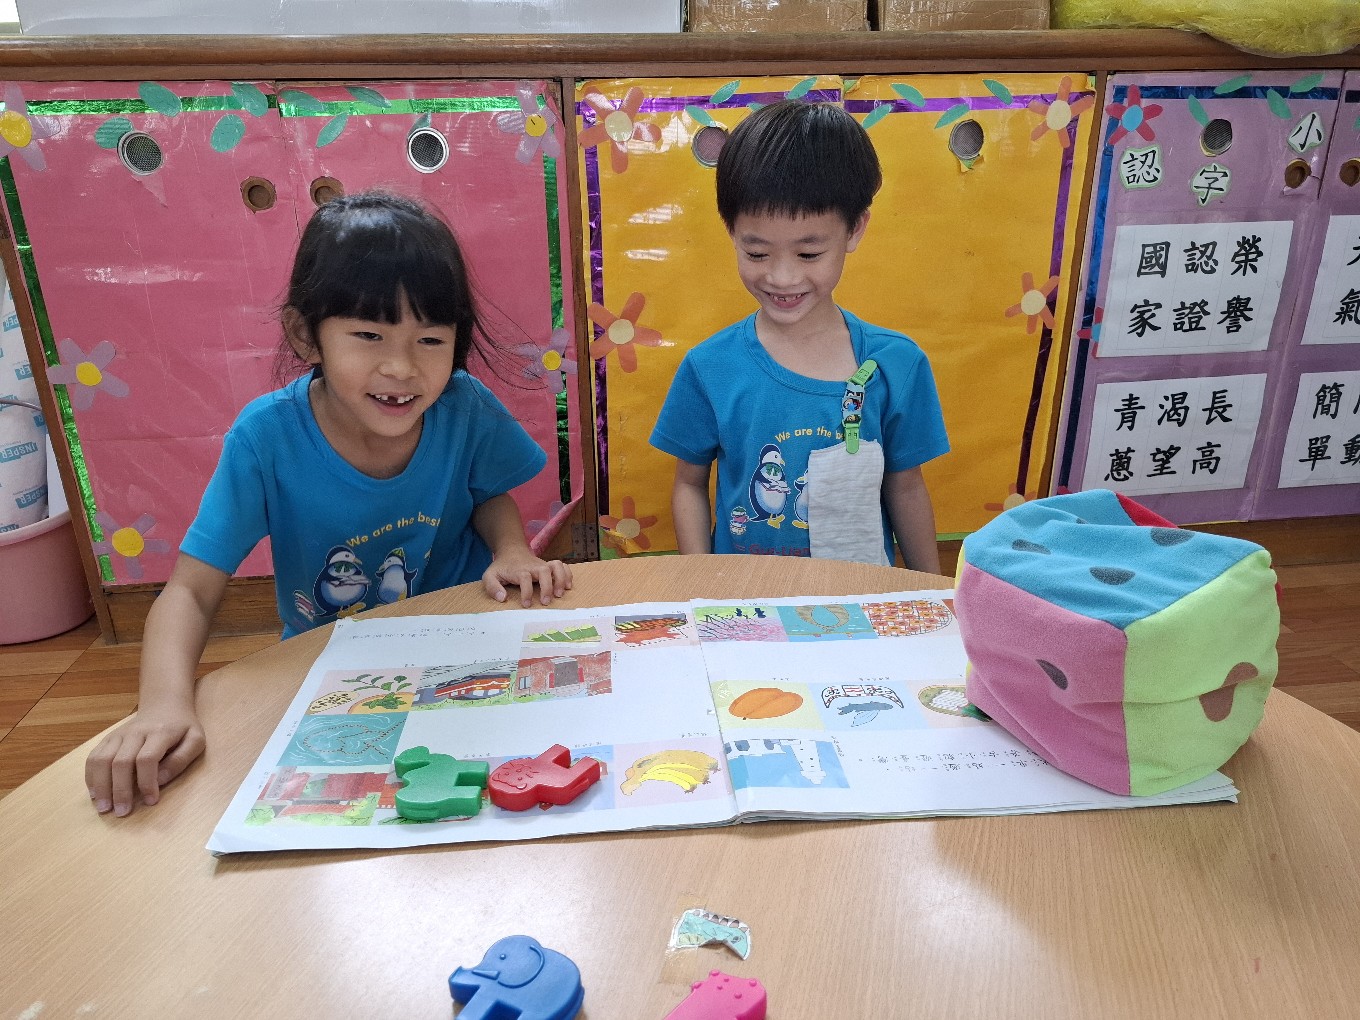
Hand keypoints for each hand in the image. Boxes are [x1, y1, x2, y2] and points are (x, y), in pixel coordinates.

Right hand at [84, 705, 205, 816]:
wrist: (164, 705)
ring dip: (101, 786)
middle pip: (121, 762)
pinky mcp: (108, 739)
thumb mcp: (195, 740)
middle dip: (120, 790)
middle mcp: (135, 732)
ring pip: (102, 760)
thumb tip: (160, 780)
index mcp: (160, 733)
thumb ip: (181, 760)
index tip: (151, 801)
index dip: (147, 782)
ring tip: (104, 808)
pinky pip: (93, 757)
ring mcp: (118, 735)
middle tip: (121, 812)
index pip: (147, 759)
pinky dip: (91, 776)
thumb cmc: (182, 727)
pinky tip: (95, 793)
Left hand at [482, 550, 572, 606]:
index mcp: (519, 570)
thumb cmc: (502, 567)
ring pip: (556, 566)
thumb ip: (492, 587)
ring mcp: (543, 565)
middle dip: (547, 587)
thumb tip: (502, 598)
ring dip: (561, 579)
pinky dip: (568, 574)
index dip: (526, 592)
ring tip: (560, 594)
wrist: (511, 551)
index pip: (525, 578)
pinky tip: (568, 586)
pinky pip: (562, 566)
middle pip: (543, 571)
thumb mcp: (489, 575)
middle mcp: (533, 566)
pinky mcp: (549, 566)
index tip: (526, 604)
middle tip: (546, 602)